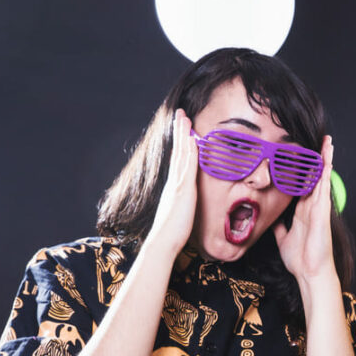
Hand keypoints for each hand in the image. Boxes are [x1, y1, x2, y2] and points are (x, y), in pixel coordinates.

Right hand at [146, 110, 197, 255]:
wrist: (162, 241)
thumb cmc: (171, 233)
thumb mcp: (178, 213)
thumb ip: (181, 204)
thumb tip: (184, 203)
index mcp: (173, 186)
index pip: (177, 159)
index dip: (179, 143)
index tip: (182, 129)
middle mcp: (174, 181)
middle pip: (178, 151)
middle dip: (180, 131)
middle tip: (181, 114)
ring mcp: (178, 184)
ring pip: (181, 154)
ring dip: (183, 134)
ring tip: (185, 118)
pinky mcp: (183, 189)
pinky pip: (188, 166)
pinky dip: (190, 151)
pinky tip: (193, 139)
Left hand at [274, 135, 335, 283]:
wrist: (309, 272)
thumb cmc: (300, 258)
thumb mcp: (283, 238)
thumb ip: (279, 225)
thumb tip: (271, 217)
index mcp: (303, 211)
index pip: (303, 184)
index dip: (304, 169)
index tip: (301, 155)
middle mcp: (312, 206)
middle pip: (315, 176)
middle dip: (317, 158)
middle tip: (319, 140)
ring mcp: (319, 208)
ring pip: (322, 177)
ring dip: (325, 159)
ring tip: (327, 142)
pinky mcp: (322, 211)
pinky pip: (324, 187)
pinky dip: (325, 172)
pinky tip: (327, 160)